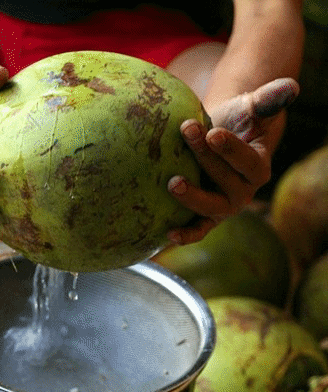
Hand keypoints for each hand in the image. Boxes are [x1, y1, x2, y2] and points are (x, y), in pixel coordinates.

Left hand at [166, 77, 299, 244]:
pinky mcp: (206, 218)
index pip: (247, 161)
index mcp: (259, 168)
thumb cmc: (236, 121)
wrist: (216, 139)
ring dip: (191, 197)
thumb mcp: (252, 108)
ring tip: (173, 182)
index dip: (231, 150)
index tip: (213, 133)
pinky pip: (197, 230)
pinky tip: (168, 234)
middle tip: (186, 133)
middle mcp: (244, 193)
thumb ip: (269, 99)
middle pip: (225, 182)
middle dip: (204, 159)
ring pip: (210, 207)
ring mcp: (224, 208)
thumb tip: (292, 87)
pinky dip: (185, 235)